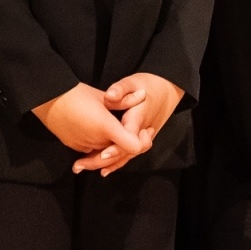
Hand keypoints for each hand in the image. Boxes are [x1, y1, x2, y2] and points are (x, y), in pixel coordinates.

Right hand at [32, 82, 148, 164]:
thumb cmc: (76, 94)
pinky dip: (100, 146)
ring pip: (106, 152)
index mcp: (106, 127)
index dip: (140, 141)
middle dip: (129, 142)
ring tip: (123, 130)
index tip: (144, 131)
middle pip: (120, 150)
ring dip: (114, 145)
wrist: (47, 100)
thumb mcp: (103, 96)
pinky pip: (93, 151)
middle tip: (141, 131)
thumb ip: (125, 100)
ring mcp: (84, 146)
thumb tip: (143, 94)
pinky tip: (104, 135)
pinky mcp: (75, 147)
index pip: (133, 146)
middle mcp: (96, 140)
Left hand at [72, 73, 186, 175]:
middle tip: (82, 164)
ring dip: (107, 163)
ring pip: (126, 155)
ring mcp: (143, 138)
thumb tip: (110, 96)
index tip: (102, 154)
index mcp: (139, 118)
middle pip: (125, 152)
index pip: (129, 138)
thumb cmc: (150, 85)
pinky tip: (103, 167)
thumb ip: (121, 89)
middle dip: (104, 160)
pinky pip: (129, 154)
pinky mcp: (141, 140)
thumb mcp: (134, 82)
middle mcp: (142, 132)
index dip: (116, 147)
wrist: (168, 90)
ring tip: (84, 166)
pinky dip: (116, 162)